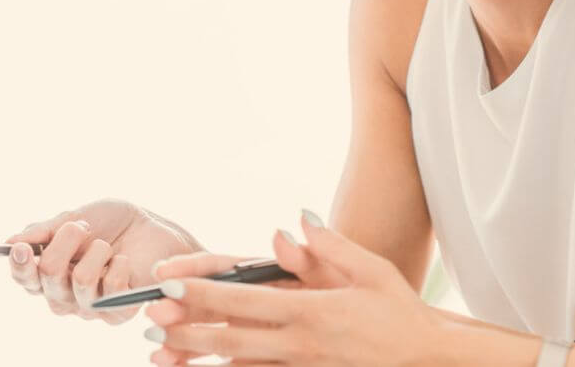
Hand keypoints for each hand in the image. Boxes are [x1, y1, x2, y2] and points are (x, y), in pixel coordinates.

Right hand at [4, 199, 200, 323]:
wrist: (155, 227)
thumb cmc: (114, 222)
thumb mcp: (77, 216)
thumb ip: (45, 231)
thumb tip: (11, 241)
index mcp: (50, 273)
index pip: (24, 278)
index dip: (19, 265)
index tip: (23, 247)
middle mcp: (65, 295)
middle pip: (47, 276)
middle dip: (65, 242)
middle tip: (82, 226)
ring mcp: (90, 306)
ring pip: (79, 281)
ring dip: (96, 251)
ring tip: (107, 245)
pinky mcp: (117, 312)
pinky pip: (111, 291)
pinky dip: (118, 266)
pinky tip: (124, 260)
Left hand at [144, 211, 448, 365]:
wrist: (425, 360)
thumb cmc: (398, 311)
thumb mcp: (371, 269)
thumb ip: (330, 245)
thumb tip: (294, 221)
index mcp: (313, 310)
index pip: (246, 299)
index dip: (203, 291)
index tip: (168, 282)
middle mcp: (301, 343)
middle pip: (230, 337)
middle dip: (185, 329)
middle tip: (148, 320)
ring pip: (238, 365)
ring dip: (198, 359)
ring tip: (161, 353)